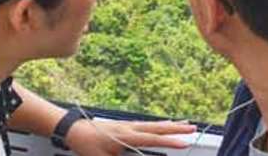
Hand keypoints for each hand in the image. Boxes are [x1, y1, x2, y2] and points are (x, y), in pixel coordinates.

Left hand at [65, 117, 198, 155]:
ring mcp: (128, 125)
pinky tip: (165, 125)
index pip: (152, 139)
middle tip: (194, 128)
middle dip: (177, 128)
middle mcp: (130, 127)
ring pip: (154, 124)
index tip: (185, 143)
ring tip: (187, 123)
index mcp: (126, 135)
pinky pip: (147, 125)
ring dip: (171, 124)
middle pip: (157, 127)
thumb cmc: (86, 145)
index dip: (169, 141)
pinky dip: (160, 124)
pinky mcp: (126, 126)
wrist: (74, 129)